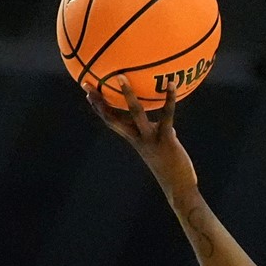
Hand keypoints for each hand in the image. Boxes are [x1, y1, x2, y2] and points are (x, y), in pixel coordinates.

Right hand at [85, 77, 196, 193]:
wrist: (178, 188)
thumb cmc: (172, 169)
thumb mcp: (162, 149)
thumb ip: (160, 135)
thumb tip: (167, 127)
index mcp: (134, 140)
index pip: (111, 122)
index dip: (99, 108)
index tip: (89, 93)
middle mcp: (137, 139)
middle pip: (112, 118)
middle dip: (99, 101)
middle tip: (87, 84)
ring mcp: (150, 138)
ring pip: (135, 113)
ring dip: (127, 95)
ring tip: (121, 77)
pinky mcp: (165, 138)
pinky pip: (167, 115)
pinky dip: (169, 99)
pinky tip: (171, 84)